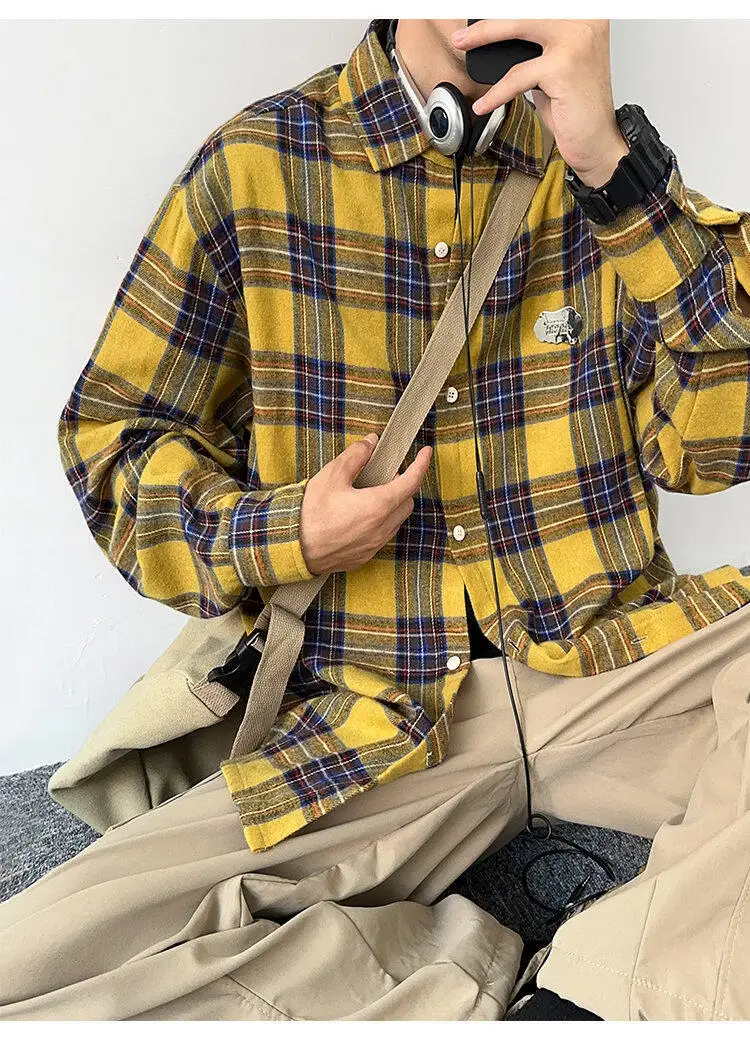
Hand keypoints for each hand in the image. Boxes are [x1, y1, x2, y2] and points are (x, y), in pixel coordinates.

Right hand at [299, 433, 432, 575]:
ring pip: (396, 521)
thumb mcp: (332, 476)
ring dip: (391, 505)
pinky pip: (382, 535)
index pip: (411, 482)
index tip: (426, 453)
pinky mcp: (365, 555)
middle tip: (385, 475)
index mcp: (378, 505)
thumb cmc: (311, 514)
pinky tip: (359, 516)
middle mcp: (382, 527)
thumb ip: (356, 456)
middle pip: (407, 502)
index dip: (421, 465)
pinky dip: (379, 522)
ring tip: (369, 495)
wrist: (294, 548)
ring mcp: (375, 544)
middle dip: (402, 486)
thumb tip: (371, 444)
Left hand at [451, 20, 629, 188]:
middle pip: (526, 9)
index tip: (482, 11)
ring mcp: (576, 40)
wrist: (597, 141)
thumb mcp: (554, 64)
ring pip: (518, 27)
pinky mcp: (563, 67)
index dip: (507, 10)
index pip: (540, 5)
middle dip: (490, 17)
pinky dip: (496, 91)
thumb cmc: (576, 106)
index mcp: (585, 14)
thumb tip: (499, 32)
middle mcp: (585, 19)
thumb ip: (535, 43)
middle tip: (464, 25)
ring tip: (462, 44)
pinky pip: (518, 75)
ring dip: (484, 35)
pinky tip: (483, 103)